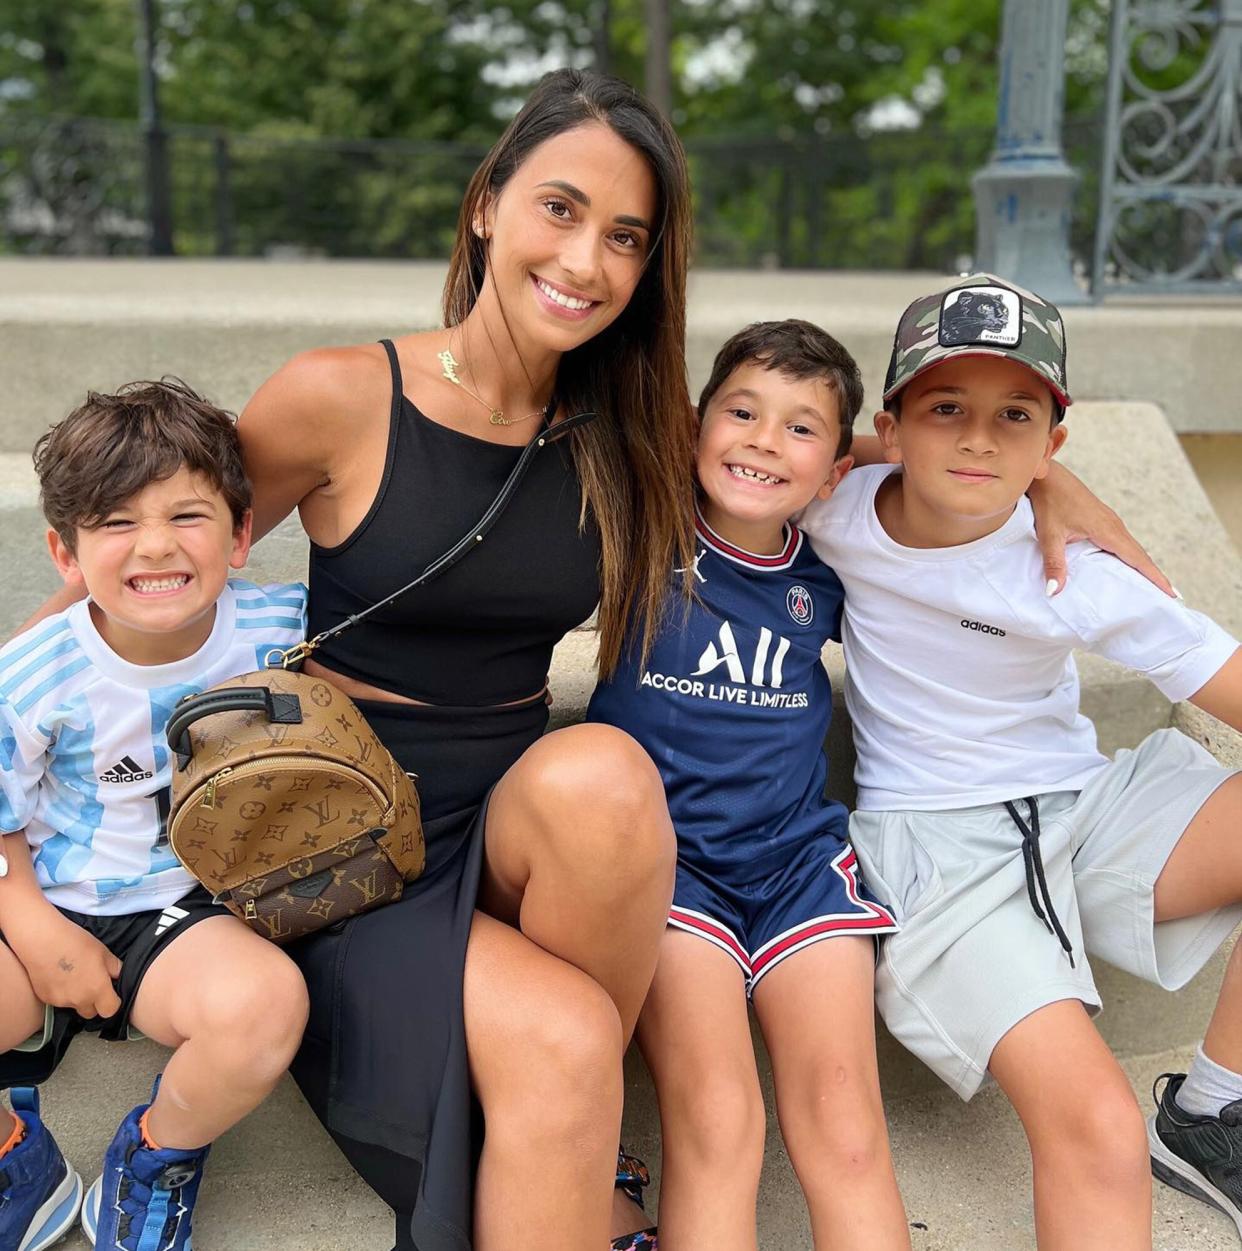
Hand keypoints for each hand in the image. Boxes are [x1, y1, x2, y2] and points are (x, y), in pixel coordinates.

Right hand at [8, 904, 121, 1018]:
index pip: (110, 1010)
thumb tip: (119, 977)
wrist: (42, 941)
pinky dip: (63, 994)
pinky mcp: (46, 998)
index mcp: (97, 989)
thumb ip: (115, 968)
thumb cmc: (76, 942)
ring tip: (75, 977)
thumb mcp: (103, 951)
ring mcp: (60, 1001)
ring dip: (78, 998)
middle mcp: (79, 1000)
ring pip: (75, 1006)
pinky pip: (60, 1001)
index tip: (111, 992)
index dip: (113, 1002)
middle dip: (95, 1003)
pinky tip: (60, 977)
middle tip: (93, 984)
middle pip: (91, 1012)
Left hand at [1029, 462, 1174, 596]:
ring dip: (1144, 566)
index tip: (1172, 594)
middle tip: (1169, 597)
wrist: (1047, 477)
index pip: (1138, 559)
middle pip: (1140, 555)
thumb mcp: (1049, 536)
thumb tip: (1054, 591)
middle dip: (1155, 576)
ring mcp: (1110, 521)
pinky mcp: (1103, 520)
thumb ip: (1054, 564)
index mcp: (1108, 530)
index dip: (1155, 577)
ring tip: (1152, 587)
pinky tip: (1128, 566)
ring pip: (1132, 548)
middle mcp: (1114, 526)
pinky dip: (1131, 557)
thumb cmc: (1049, 502)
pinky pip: (1123, 542)